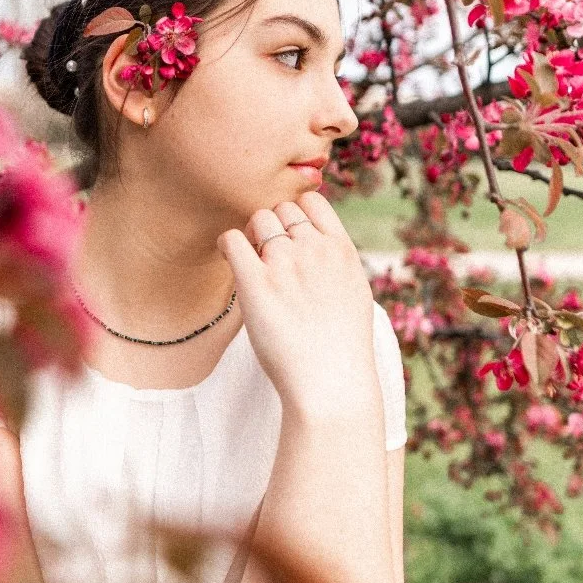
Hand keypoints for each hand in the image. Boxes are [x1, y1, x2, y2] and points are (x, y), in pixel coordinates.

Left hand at [217, 190, 377, 419]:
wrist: (330, 382)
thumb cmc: (342, 346)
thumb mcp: (354, 291)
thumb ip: (337, 261)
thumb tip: (321, 242)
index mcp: (341, 248)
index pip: (312, 200)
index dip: (296, 213)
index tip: (290, 236)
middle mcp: (314, 248)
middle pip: (281, 209)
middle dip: (273, 227)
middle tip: (269, 258)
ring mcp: (284, 263)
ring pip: (258, 220)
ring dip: (252, 236)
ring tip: (253, 265)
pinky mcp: (255, 282)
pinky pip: (232, 240)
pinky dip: (228, 245)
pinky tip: (230, 260)